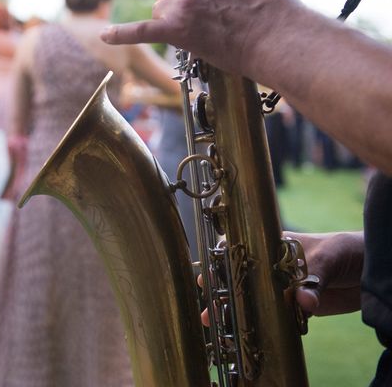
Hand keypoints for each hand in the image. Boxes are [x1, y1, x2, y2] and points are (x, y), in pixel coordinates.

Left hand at [101, 0, 300, 76]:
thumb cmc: (276, 2)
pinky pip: (140, 31)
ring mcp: (181, 4)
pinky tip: (106, 36)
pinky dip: (121, 34)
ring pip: (157, 8)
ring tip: (199, 28)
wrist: (278, 38)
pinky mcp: (177, 31)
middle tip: (196, 11)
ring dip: (170, 18)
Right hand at [198, 231, 363, 326]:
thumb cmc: (346, 250)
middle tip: (206, 297)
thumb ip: (314, 278)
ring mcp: (281, 286)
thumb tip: (303, 301)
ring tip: (211, 318)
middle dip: (220, 285)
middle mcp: (272, 265)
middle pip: (240, 275)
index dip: (223, 258)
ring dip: (233, 307)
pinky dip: (258, 322)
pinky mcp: (294, 306)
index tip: (210, 270)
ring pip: (251, 296)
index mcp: (274, 244)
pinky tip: (243, 331)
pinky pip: (273, 315)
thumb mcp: (329, 257)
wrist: (370, 270)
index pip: (241, 247)